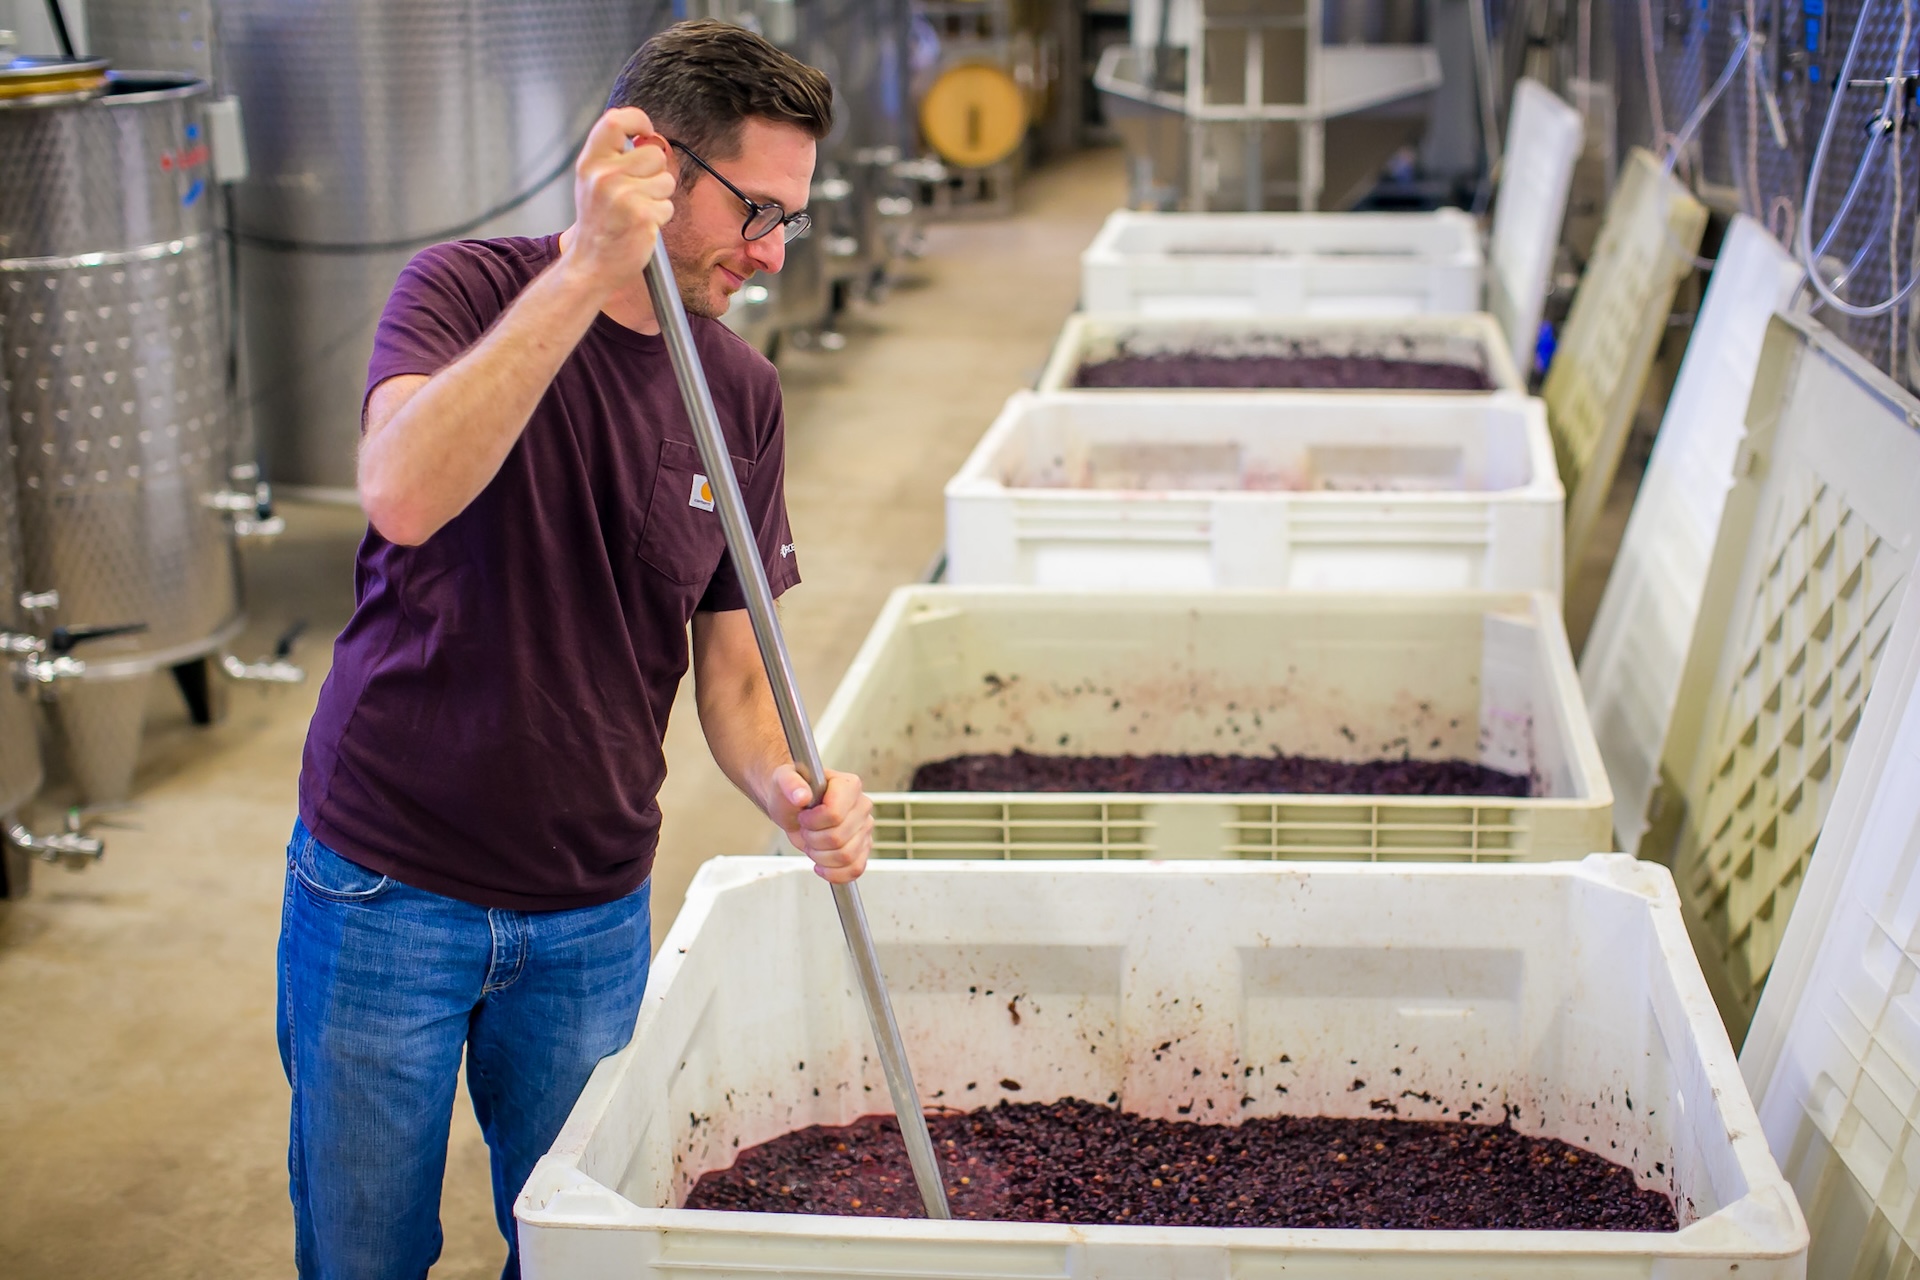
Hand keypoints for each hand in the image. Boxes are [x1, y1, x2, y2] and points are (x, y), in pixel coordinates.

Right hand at [561, 107, 676, 296]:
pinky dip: (660, 217)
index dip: (636, 120)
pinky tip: (640, 225)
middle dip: (655, 173)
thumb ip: (614, 157)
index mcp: (590, 163)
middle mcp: (604, 176)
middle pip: (654, 154)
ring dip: (659, 197)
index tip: (646, 130)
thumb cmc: (597, 223)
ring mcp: (624, 196)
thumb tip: (648, 137)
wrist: (592, 264)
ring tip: (637, 210)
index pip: (615, 121)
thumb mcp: (592, 181)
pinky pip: (668, 206)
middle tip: (637, 192)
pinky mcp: (643, 216)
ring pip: (666, 181)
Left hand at [765, 764, 872, 883]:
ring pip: (846, 856)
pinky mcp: (863, 848)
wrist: (794, 808)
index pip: (835, 814)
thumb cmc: (792, 793)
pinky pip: (855, 869)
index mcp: (848, 785)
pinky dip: (835, 873)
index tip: (804, 817)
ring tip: (813, 843)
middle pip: (838, 838)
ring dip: (821, 856)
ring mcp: (865, 828)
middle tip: (806, 830)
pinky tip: (822, 865)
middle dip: (813, 840)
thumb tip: (801, 795)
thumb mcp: (784, 782)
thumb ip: (791, 784)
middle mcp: (861, 806)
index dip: (813, 822)